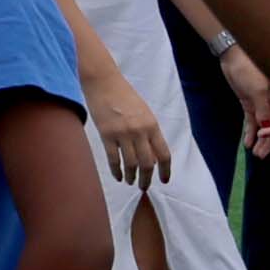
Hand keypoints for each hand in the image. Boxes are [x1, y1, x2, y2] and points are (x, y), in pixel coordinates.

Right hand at [87, 64, 173, 187]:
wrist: (103, 82)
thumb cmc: (124, 95)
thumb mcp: (144, 112)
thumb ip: (149, 132)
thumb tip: (153, 155)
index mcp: (152, 125)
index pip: (163, 154)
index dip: (165, 170)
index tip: (164, 180)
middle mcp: (139, 131)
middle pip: (147, 163)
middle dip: (147, 178)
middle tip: (144, 187)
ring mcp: (122, 133)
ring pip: (130, 164)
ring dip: (131, 177)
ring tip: (130, 182)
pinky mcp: (106, 134)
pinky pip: (113, 159)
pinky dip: (116, 171)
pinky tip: (118, 176)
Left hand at [223, 43, 269, 158]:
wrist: (233, 55)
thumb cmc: (249, 68)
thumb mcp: (258, 89)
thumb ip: (263, 109)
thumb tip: (266, 126)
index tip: (262, 134)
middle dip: (268, 142)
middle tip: (260, 155)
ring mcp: (259, 104)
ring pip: (262, 127)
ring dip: (260, 140)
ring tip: (255, 153)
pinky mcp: (248, 103)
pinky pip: (251, 121)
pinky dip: (250, 132)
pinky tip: (247, 143)